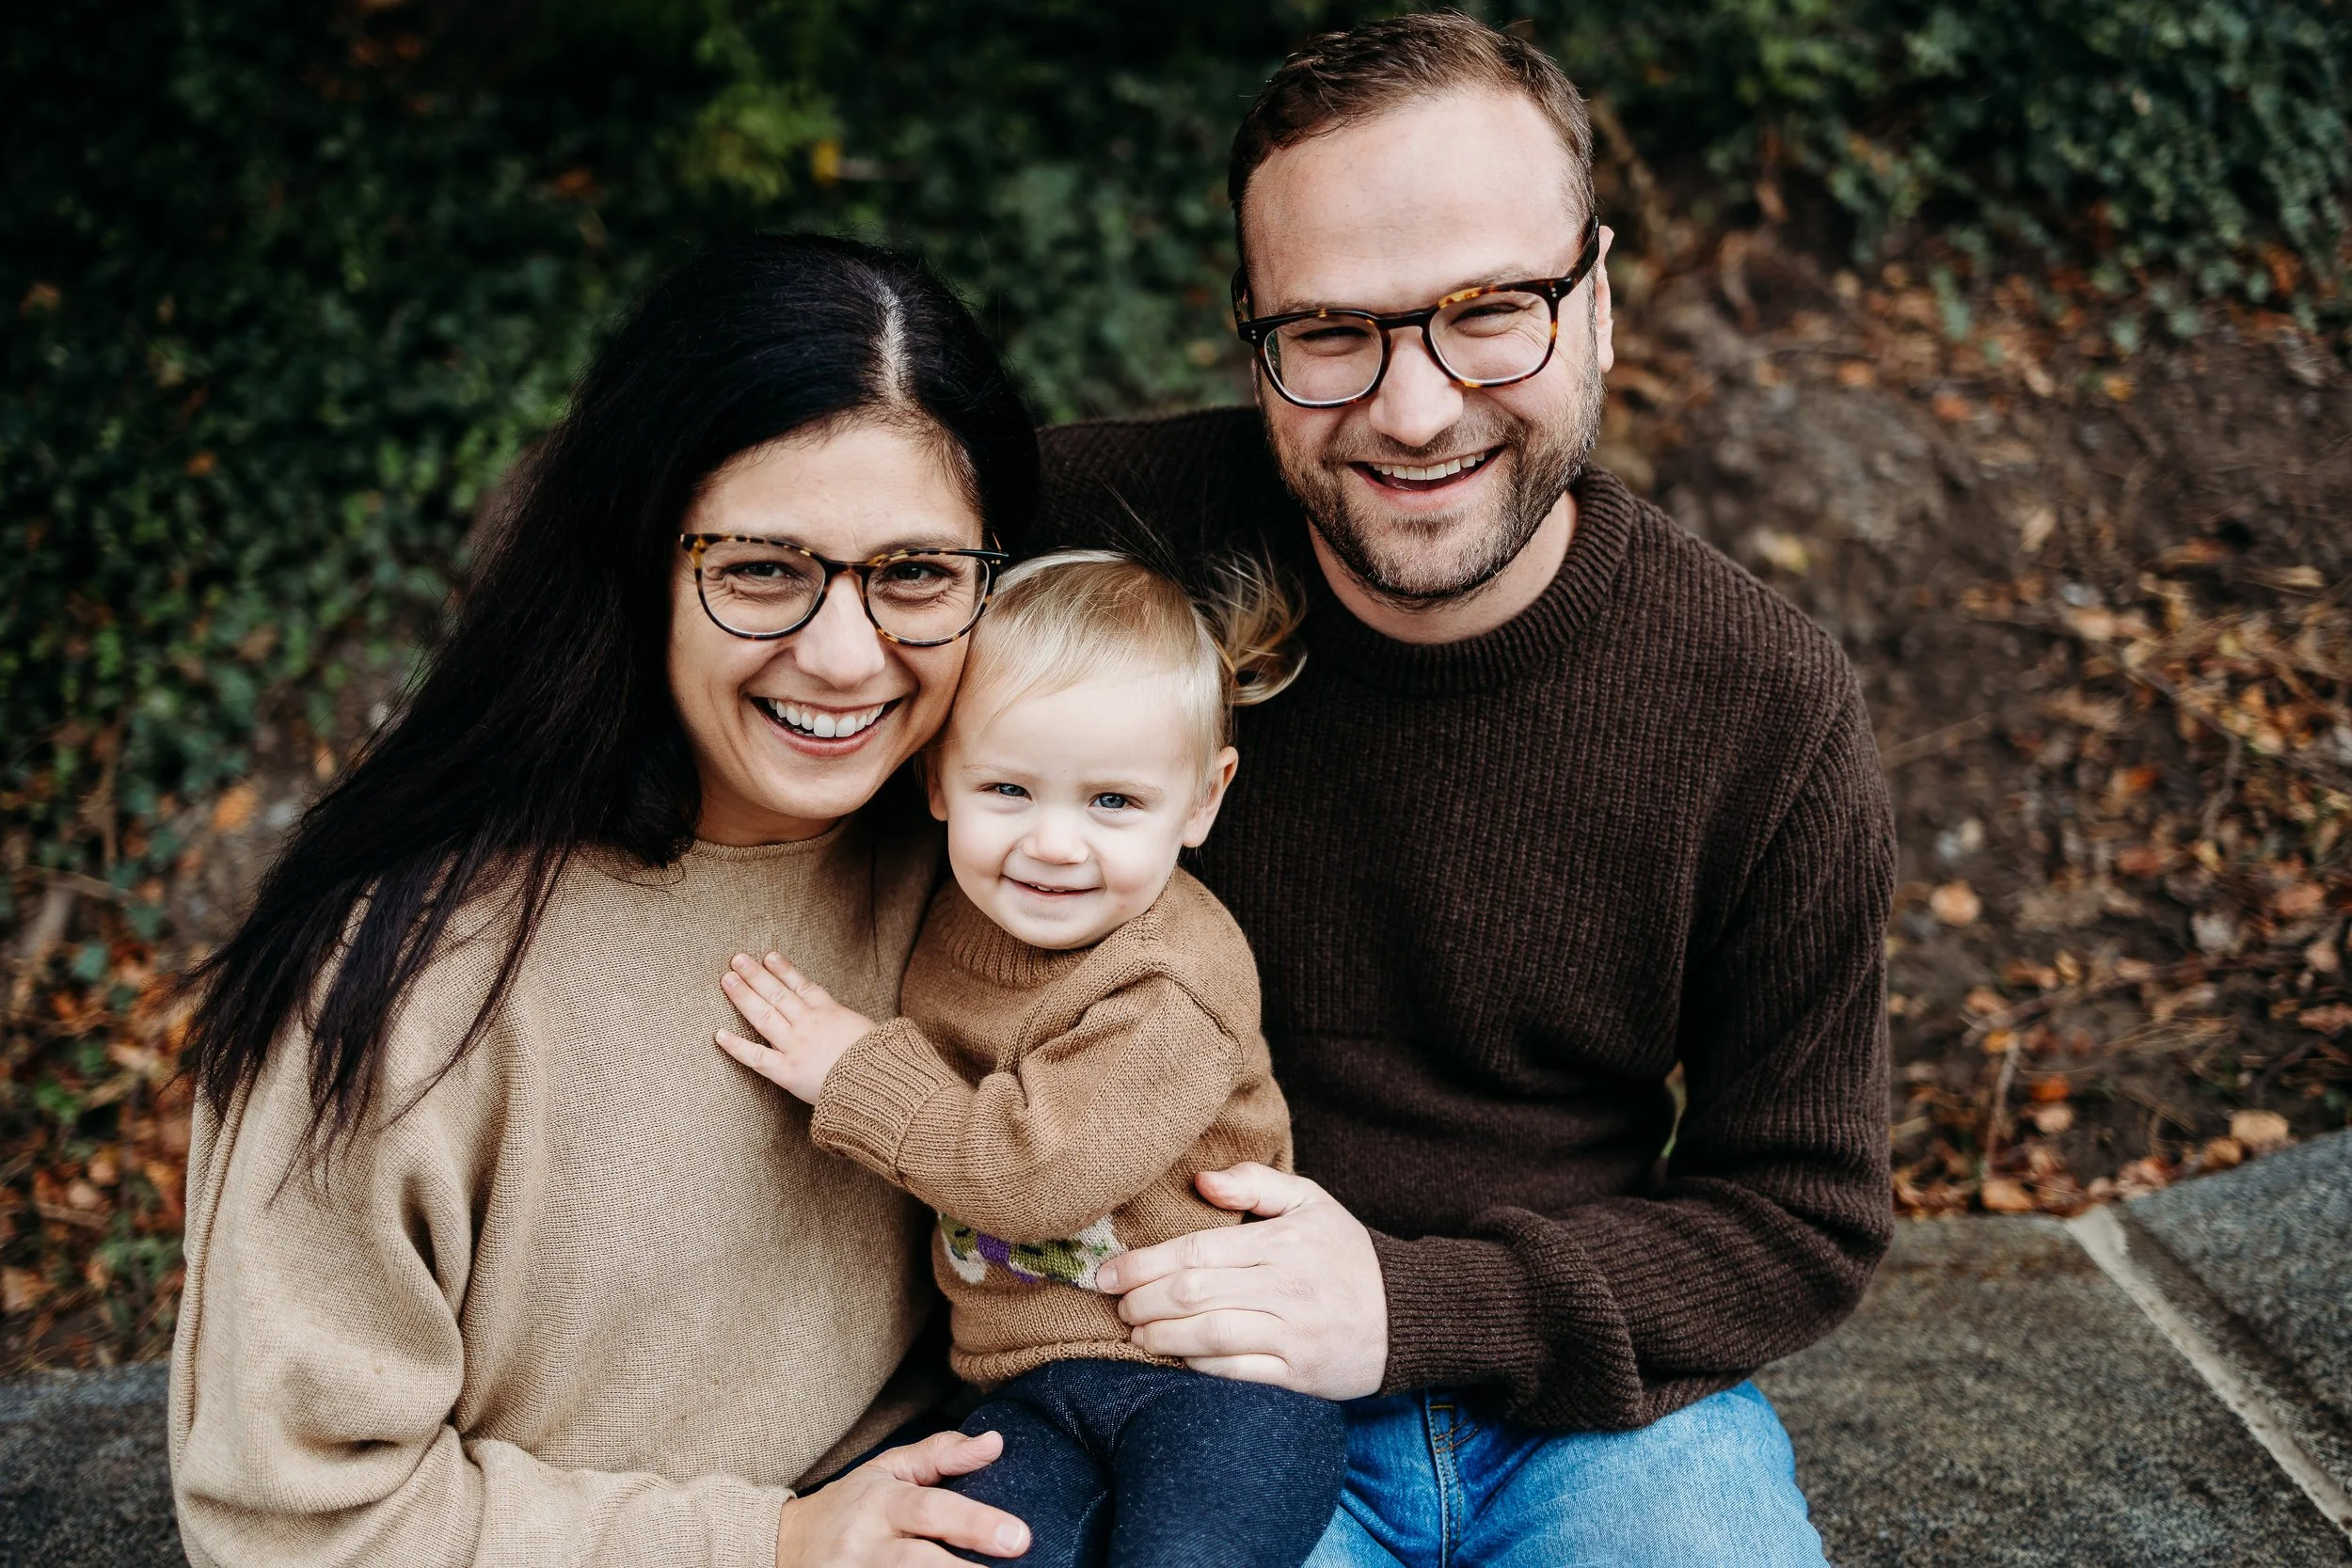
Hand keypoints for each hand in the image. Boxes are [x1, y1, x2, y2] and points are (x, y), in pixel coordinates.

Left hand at [717, 952, 877, 1102]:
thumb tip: (850, 1025)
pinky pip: (756, 1057)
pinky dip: (736, 1046)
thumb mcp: (872, 1031)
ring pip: (764, 1015)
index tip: (769, 956)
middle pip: (778, 993)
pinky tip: (719, 1035)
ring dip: (744, 995)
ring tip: (727, 979)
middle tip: (737, 959)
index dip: (784, 970)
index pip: (803, 986)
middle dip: (756, 975)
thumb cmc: (882, 1059)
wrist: (879, 1081)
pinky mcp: (787, 1071)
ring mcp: (795, 1045)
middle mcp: (809, 1024)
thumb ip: (852, 1026)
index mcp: (832, 1013)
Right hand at [774, 1428, 1028, 1566]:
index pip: (931, 1509)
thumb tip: (996, 1443)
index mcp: (880, 1502)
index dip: (975, 1524)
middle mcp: (864, 1544)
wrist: (783, 1545)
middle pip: (917, 1561)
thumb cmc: (850, 1505)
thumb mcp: (887, 1469)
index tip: (1019, 1538)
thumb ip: (940, 1455)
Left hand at [1094, 1163, 1386, 1399]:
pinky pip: (1236, 1375)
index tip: (1109, 1273)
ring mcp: (1293, 1335)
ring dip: (1161, 1337)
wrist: (1406, 1314)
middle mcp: (1287, 1288)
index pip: (1198, 1251)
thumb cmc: (1346, 1254)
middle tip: (1116, 1304)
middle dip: (1143, 1300)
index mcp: (1284, 1242)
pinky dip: (1198, 1368)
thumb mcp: (1311, 1201)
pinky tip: (1176, 1359)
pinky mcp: (1299, 1377)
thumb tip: (1199, 1180)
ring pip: (1210, 1336)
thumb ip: (1254, 1183)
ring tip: (1134, 1332)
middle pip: (1194, 1294)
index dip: (1144, 1264)